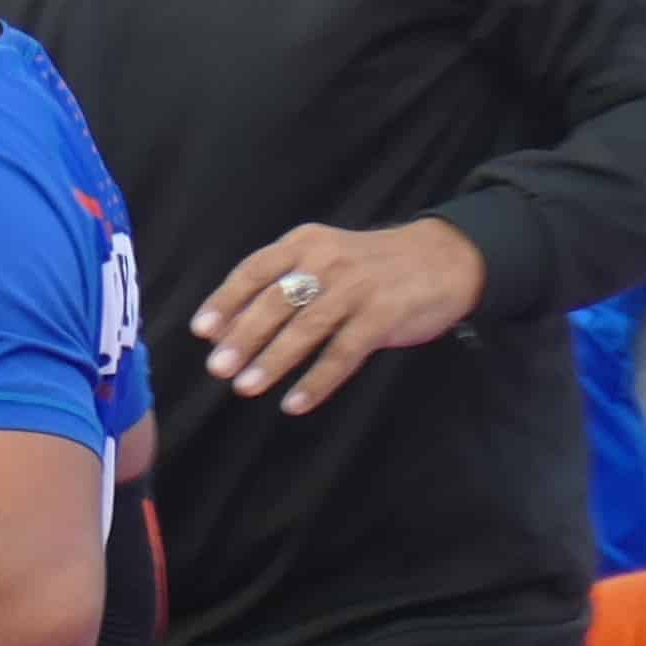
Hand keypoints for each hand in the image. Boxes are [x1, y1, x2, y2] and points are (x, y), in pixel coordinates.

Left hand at [189, 217, 486, 414]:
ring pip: (306, 329)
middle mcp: (326, 261)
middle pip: (275, 302)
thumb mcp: (325, 257)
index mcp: (305, 243)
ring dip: (273, 361)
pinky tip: (295, 402)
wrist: (443, 257)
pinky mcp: (384, 316)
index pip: (254, 270)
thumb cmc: (371, 265)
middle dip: (243, 337)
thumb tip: (228, 325)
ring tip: (245, 387)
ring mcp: (357, 289)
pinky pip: (343, 353)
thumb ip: (283, 282)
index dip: (226, 300)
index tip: (202, 330)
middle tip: (217, 367)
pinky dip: (317, 381)